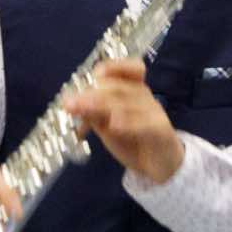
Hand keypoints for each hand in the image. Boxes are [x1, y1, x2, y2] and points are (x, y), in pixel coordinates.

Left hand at [62, 59, 184, 183]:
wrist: (159, 164)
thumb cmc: (132, 141)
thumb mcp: (107, 125)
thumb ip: (93, 113)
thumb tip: (71, 103)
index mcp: (133, 90)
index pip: (130, 68)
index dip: (113, 67)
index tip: (95, 74)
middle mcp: (145, 97)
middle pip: (119, 88)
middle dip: (92, 95)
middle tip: (70, 104)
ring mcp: (154, 112)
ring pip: (128, 104)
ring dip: (102, 106)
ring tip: (83, 110)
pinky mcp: (161, 131)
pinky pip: (145, 123)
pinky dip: (129, 123)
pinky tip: (114, 125)